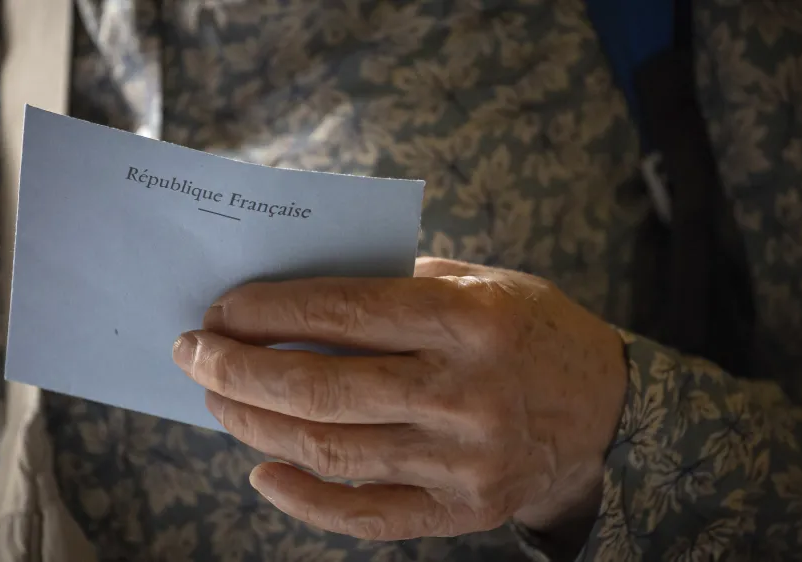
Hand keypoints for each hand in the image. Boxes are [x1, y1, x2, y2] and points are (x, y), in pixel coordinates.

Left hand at [172, 257, 627, 540]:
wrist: (607, 411)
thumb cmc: (532, 331)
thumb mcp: (480, 282)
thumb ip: (397, 286)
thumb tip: (296, 296)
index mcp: (471, 321)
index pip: (344, 311)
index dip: (270, 310)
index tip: (221, 309)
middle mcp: (467, 393)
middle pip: (324, 387)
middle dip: (241, 369)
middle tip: (194, 355)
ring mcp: (464, 461)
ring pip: (333, 450)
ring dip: (258, 424)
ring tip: (217, 400)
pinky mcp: (463, 511)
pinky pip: (366, 514)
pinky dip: (303, 498)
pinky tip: (261, 469)